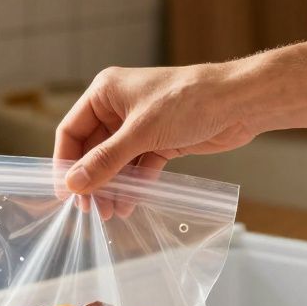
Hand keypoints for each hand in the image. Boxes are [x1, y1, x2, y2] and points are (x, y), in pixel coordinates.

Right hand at [54, 65, 258, 199]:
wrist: (240, 102)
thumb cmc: (189, 101)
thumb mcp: (141, 133)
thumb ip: (105, 161)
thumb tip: (74, 184)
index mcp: (105, 92)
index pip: (72, 131)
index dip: (66, 162)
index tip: (66, 193)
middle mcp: (119, 107)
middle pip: (93, 150)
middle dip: (93, 180)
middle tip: (92, 210)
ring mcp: (140, 125)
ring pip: (116, 161)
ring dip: (113, 186)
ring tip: (111, 213)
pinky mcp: (160, 140)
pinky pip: (138, 166)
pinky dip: (134, 184)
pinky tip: (131, 203)